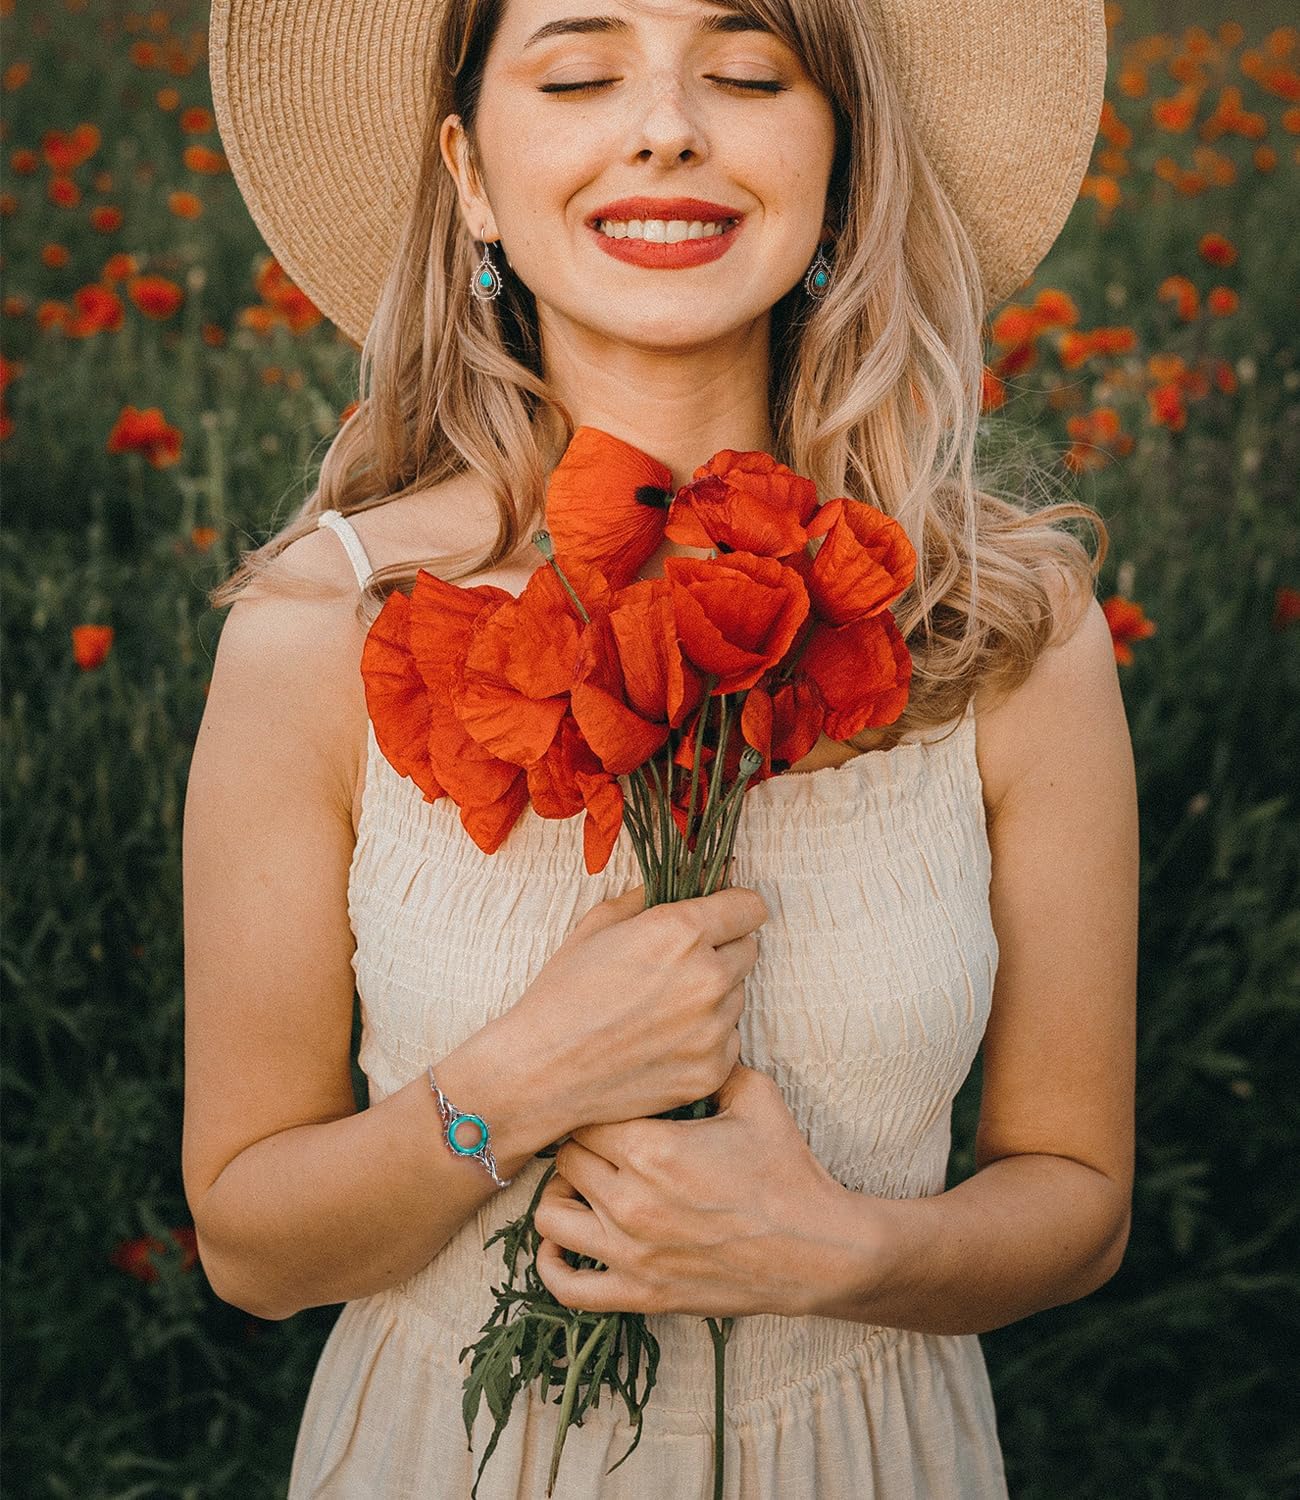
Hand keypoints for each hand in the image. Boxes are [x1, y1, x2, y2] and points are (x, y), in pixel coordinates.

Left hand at [533, 1062, 851, 1318]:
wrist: (819, 1248)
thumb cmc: (787, 1170)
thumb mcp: (755, 1096)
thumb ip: (711, 1064)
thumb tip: (686, 1038)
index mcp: (652, 1149)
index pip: (585, 1117)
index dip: (596, 1106)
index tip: (610, 1105)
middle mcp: (631, 1202)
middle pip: (565, 1161)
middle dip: (579, 1146)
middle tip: (600, 1141)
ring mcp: (632, 1253)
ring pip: (551, 1218)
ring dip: (562, 1197)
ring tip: (585, 1186)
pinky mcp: (641, 1294)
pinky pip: (567, 1288)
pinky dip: (551, 1265)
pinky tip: (565, 1244)